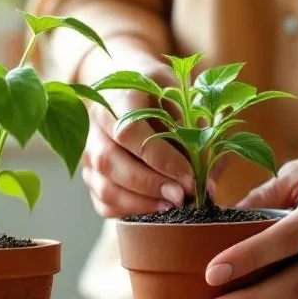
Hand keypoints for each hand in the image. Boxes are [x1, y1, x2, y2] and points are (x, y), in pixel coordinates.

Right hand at [79, 46, 193, 217]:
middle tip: (182, 196)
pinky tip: (156, 209)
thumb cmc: (159, 88)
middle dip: (150, 185)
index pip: (129, 131)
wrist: (127, 86)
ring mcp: (88, 152)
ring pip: (104, 187)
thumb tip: (208, 175)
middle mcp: (94, 126)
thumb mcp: (180, 93)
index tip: (189, 175)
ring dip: (140, 203)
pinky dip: (129, 212)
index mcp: (116, 98)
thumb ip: (194, 128)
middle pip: (110, 162)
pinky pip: (103, 202)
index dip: (159, 158)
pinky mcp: (91, 174)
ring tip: (172, 206)